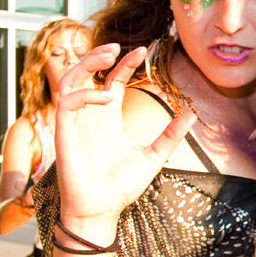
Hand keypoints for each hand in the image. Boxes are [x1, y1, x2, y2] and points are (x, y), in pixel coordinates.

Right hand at [54, 44, 195, 230]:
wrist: (102, 211)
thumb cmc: (121, 186)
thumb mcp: (154, 156)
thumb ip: (170, 135)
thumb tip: (191, 114)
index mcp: (109, 119)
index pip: (113, 81)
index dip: (124, 64)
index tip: (142, 51)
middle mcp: (91, 116)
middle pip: (87, 74)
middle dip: (98, 55)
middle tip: (116, 45)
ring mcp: (76, 123)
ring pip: (71, 81)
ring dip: (86, 64)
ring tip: (108, 56)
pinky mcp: (64, 133)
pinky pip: (66, 103)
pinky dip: (85, 94)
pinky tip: (106, 98)